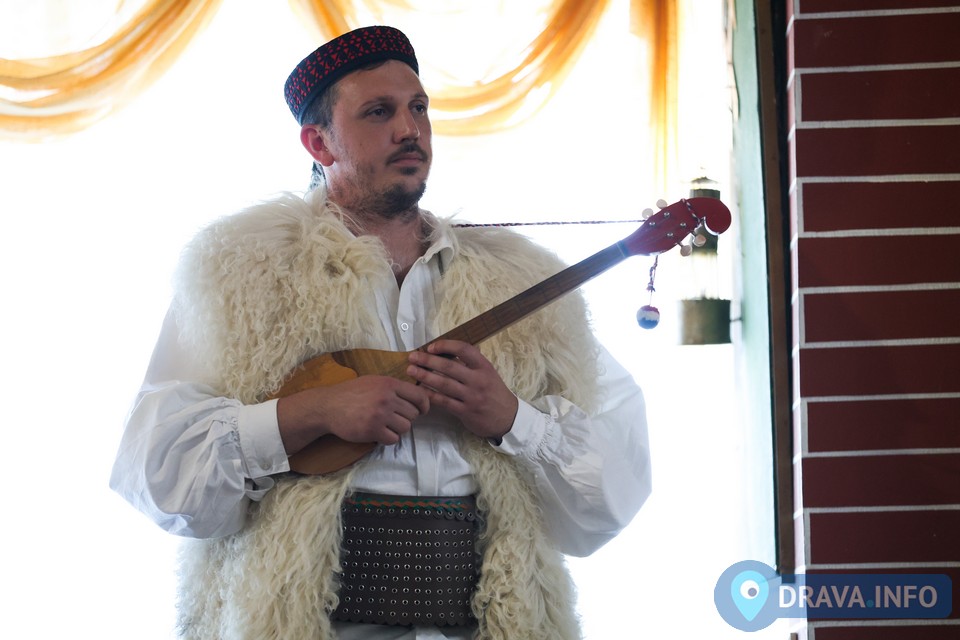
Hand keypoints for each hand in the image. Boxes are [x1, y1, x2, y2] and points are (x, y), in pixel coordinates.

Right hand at [277, 375, 429, 453]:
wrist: (328, 406)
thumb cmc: (351, 393)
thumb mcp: (374, 381)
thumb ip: (394, 387)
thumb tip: (416, 395)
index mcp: (389, 384)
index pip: (420, 396)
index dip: (424, 406)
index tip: (422, 411)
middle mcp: (387, 398)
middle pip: (413, 414)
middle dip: (406, 418)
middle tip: (393, 418)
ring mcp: (380, 414)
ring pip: (405, 427)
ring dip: (397, 429)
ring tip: (385, 425)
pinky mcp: (372, 430)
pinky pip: (393, 439)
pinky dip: (388, 438)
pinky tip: (379, 433)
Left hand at [406, 340, 518, 439]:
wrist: (507, 417)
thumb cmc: (494, 392)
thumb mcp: (488, 373)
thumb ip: (471, 363)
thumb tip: (449, 350)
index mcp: (484, 367)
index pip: (464, 350)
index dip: (446, 346)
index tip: (431, 347)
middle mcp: (478, 380)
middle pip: (449, 367)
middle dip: (428, 360)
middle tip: (412, 357)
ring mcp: (471, 396)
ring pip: (444, 384)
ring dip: (425, 376)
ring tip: (411, 371)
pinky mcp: (465, 411)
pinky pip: (444, 402)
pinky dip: (430, 395)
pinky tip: (419, 391)